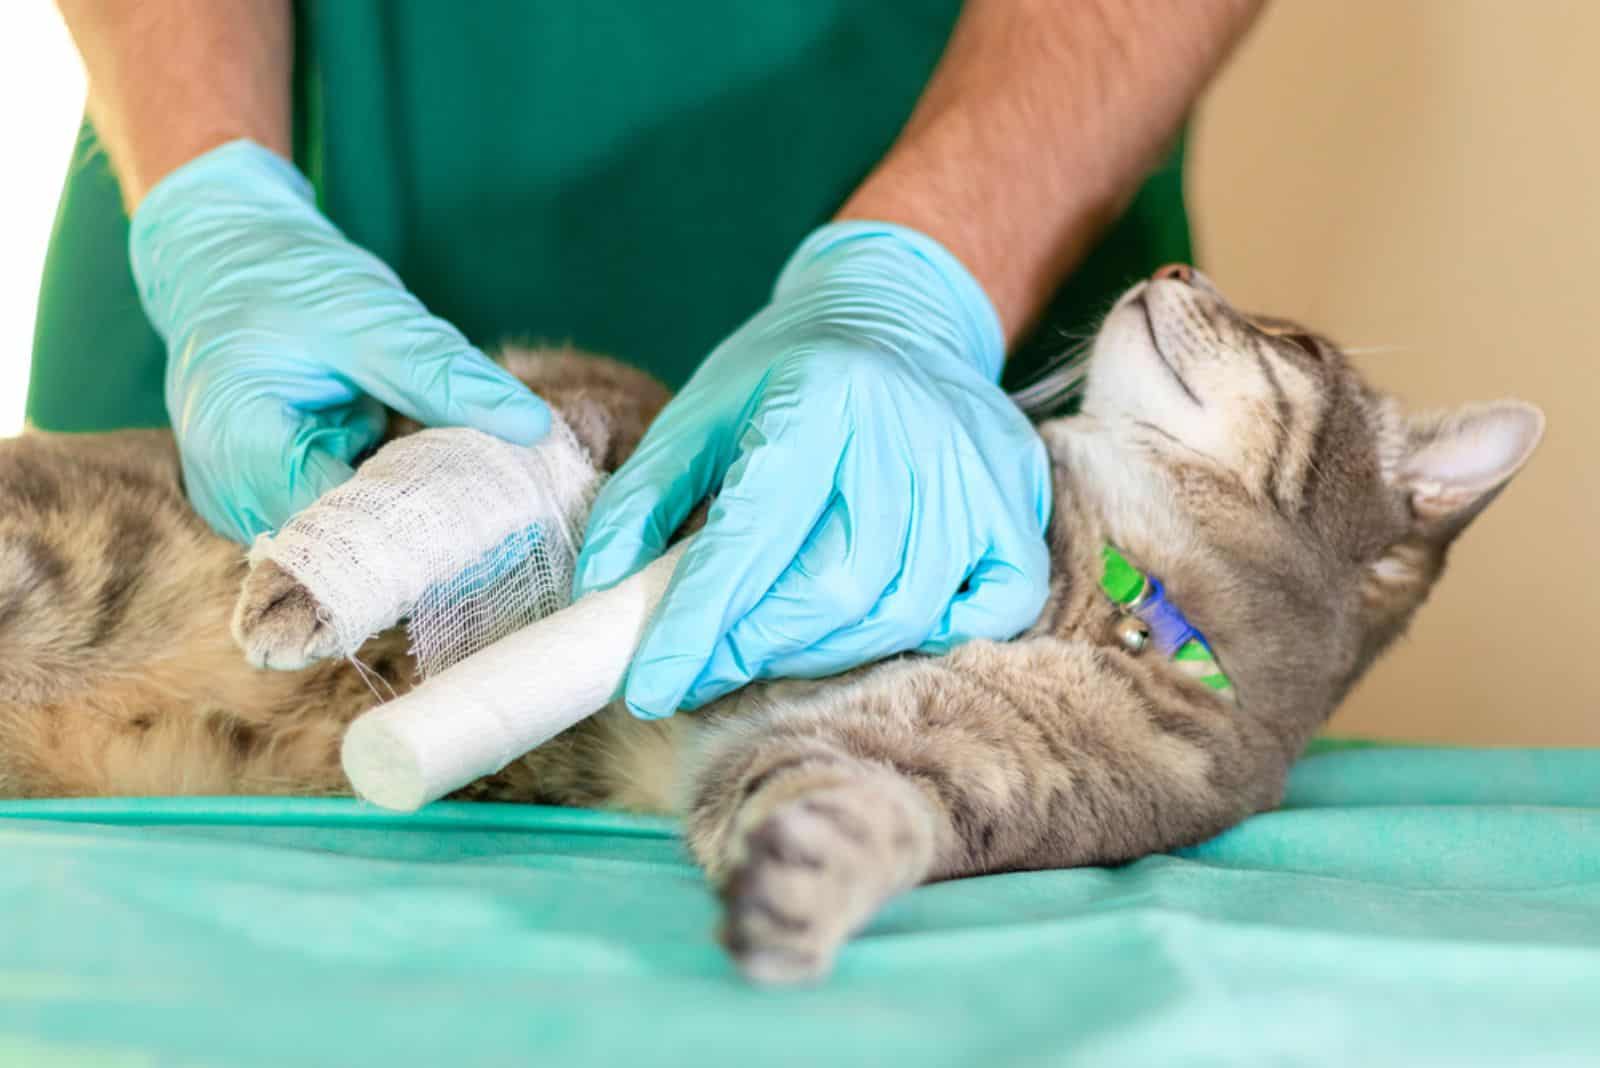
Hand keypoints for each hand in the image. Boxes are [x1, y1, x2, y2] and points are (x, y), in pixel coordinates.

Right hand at [130, 140, 550, 541]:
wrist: (225, 258)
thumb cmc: (284, 277)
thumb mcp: (368, 314)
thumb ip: (442, 374)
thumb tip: (530, 424)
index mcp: (239, 445)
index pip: (341, 529)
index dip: (420, 528)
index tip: (497, 512)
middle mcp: (229, 491)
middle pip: (342, 549)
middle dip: (421, 531)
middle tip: (502, 505)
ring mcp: (245, 501)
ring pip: (346, 542)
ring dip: (408, 519)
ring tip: (473, 489)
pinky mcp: (273, 497)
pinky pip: (342, 519)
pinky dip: (388, 500)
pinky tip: (433, 478)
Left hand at [574, 222, 1051, 718]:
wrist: (899, 312)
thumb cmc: (786, 372)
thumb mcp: (698, 413)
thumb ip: (641, 502)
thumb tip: (604, 597)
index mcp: (820, 399)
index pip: (754, 538)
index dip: (699, 624)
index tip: (652, 687)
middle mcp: (908, 435)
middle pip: (836, 591)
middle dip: (756, 647)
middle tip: (706, 663)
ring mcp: (976, 473)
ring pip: (903, 610)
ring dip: (825, 651)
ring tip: (771, 643)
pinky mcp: (1019, 503)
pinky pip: (994, 606)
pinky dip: (934, 633)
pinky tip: (877, 619)